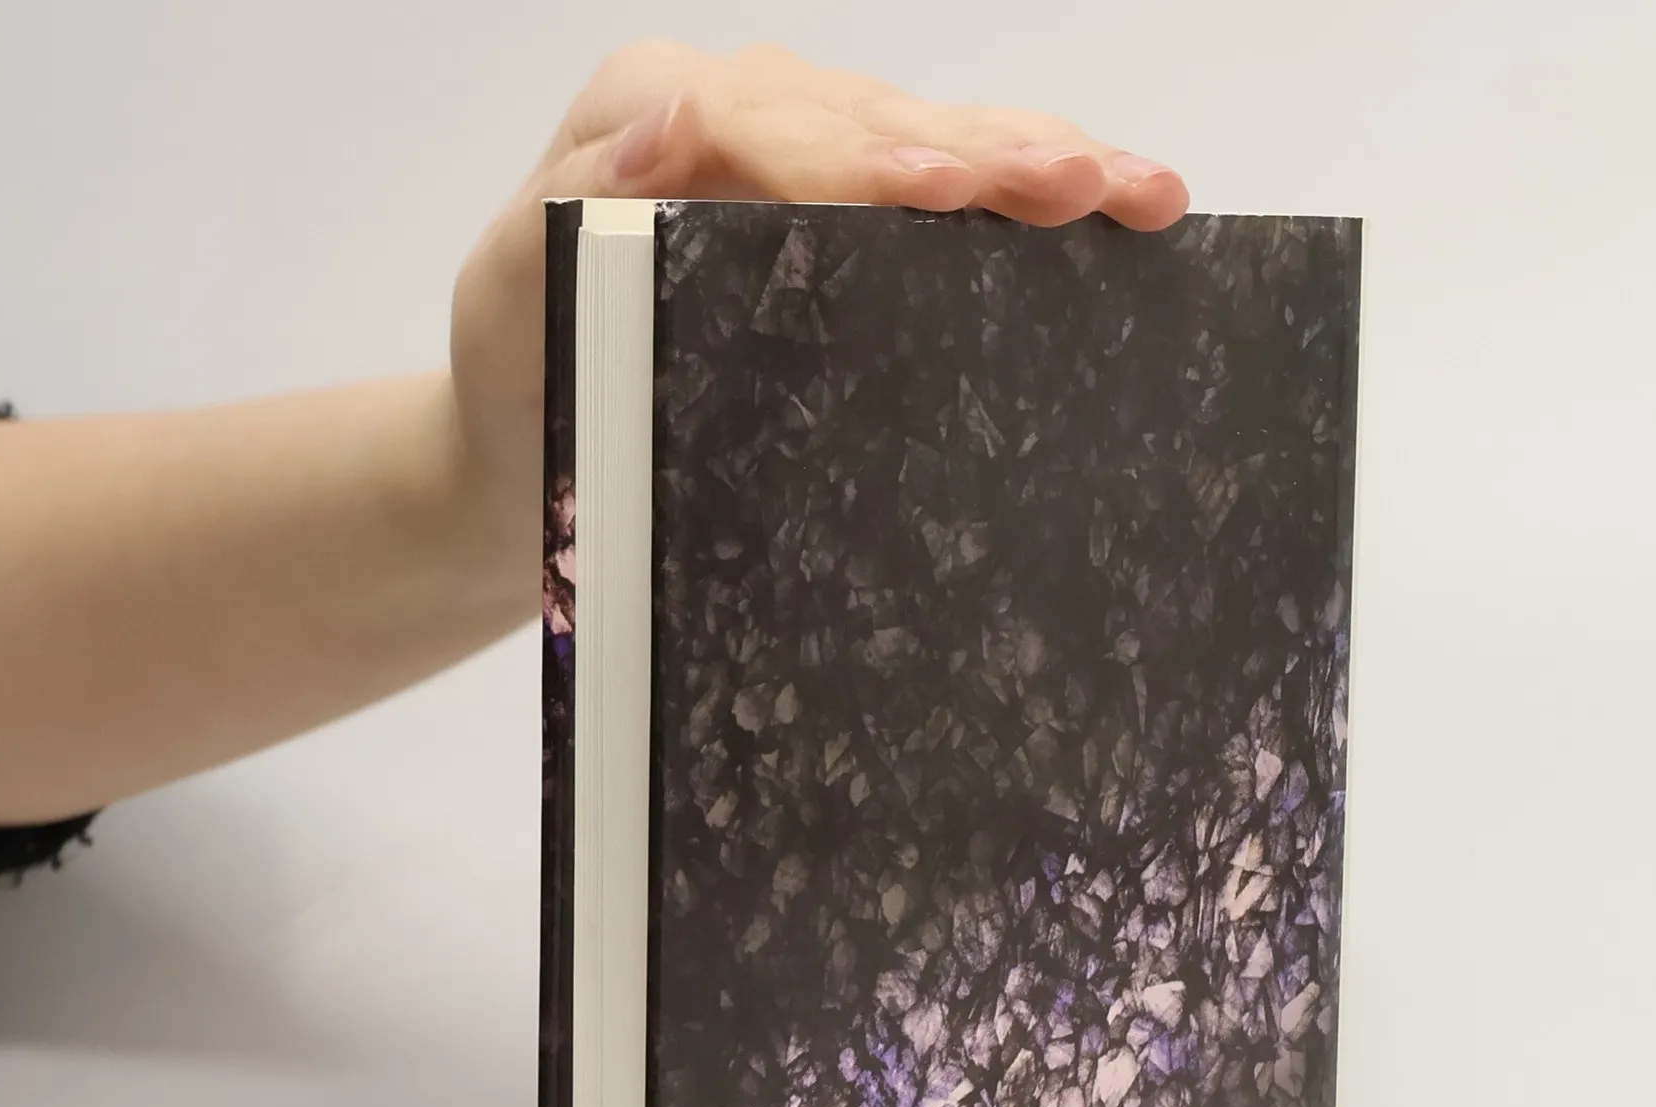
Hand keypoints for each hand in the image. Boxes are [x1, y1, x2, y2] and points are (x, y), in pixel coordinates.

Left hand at [447, 41, 1189, 594]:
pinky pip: (944, 187)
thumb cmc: (521, 375)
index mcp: (651, 114)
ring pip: (938, 140)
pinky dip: (1031, 190)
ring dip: (1046, 162)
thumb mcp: (517, 287)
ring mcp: (803, 157)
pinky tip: (1109, 201)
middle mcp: (738, 113)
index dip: (860, 153)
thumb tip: (681, 126)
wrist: (527, 445)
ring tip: (1139, 190)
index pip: (770, 120)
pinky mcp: (846, 213)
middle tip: (1088, 185)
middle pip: (883, 118)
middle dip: (993, 151)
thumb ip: (583, 207)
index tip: (935, 191)